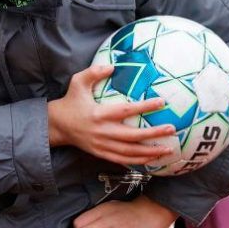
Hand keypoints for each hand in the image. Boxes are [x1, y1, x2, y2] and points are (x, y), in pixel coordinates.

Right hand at [47, 63, 174, 166]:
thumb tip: (112, 65)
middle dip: (153, 134)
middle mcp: (103, 132)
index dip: (144, 107)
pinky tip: (152, 159)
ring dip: (150, 152)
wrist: (57, 125)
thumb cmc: (71, 101)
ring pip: (130, 152)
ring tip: (168, 149)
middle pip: (133, 136)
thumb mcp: (78, 82)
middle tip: (171, 129)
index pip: (126, 110)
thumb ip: (94, 72)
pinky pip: (123, 160)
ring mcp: (102, 145)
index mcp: (99, 114)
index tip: (161, 102)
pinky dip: (139, 161)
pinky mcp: (101, 154)